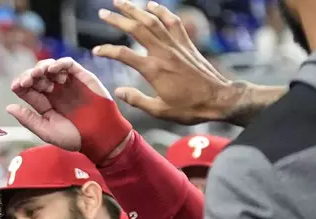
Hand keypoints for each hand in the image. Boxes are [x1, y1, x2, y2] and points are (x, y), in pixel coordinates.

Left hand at [7, 57, 132, 162]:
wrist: (100, 136)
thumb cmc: (75, 137)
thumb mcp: (47, 131)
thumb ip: (29, 119)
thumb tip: (9, 107)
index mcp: (45, 103)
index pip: (28, 89)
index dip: (20, 84)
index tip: (16, 86)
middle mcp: (54, 91)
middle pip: (36, 76)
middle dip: (29, 75)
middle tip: (27, 80)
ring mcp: (67, 83)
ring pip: (50, 67)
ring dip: (42, 67)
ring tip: (39, 73)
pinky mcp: (81, 77)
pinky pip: (68, 64)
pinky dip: (59, 64)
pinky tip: (52, 70)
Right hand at [93, 0, 238, 124]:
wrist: (219, 99)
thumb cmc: (190, 107)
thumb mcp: (160, 110)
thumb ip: (137, 100)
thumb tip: (118, 91)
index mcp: (154, 70)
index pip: (124, 55)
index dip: (107, 51)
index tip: (96, 51)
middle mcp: (164, 53)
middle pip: (137, 29)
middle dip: (118, 19)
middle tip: (103, 13)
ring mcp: (176, 46)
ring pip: (153, 20)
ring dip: (135, 9)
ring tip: (121, 2)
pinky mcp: (186, 44)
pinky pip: (173, 22)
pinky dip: (161, 11)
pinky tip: (151, 5)